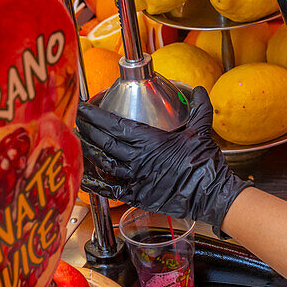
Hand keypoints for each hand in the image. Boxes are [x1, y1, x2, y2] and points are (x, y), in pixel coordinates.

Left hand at [76, 87, 246, 232]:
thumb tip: (201, 90)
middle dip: (86, 129)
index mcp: (150, 140)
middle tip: (76, 121)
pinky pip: (110, 189)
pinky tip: (83, 177)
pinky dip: (94, 183)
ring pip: (103, 162)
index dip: (95, 115)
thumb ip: (198, 108)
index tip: (84, 108)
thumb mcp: (202, 131)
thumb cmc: (205, 164)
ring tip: (76, 141)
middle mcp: (138, 159)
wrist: (210, 194)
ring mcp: (135, 178)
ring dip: (88, 150)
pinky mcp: (137, 196)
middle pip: (103, 141)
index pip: (114, 124)